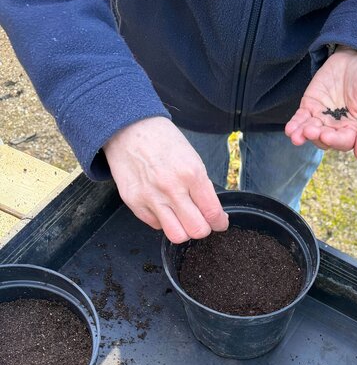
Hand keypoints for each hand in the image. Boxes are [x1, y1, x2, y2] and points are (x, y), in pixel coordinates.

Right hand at [104, 117, 228, 243]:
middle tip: (201, 221)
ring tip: (182, 219)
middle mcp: (171, 188)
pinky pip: (156, 226)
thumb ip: (201, 186)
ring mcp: (151, 198)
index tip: (219, 222)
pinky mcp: (135, 203)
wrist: (128, 128)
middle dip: (203, 229)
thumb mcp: (192, 158)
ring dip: (184, 231)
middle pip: (197, 230)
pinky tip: (163, 206)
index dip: (219, 223)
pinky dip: (163, 221)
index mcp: (191, 174)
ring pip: (177, 236)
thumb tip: (210, 211)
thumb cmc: (162, 140)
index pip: (212, 213)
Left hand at [285, 46, 356, 157]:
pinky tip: (290, 130)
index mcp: (354, 131)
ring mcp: (322, 119)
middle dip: (316, 137)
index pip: (344, 142)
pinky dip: (294, 125)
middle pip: (324, 139)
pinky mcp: (310, 107)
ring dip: (302, 135)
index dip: (335, 141)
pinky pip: (300, 119)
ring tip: (296, 135)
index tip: (327, 136)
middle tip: (310, 131)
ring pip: (310, 132)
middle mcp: (337, 129)